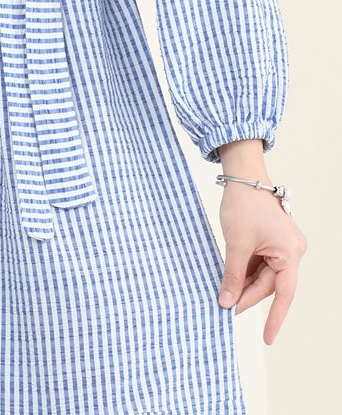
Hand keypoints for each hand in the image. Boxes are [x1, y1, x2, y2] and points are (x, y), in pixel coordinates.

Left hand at [217, 177, 307, 343]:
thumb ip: (233, 275)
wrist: (242, 176)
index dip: (274, 318)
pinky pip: (259, 264)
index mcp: (290, 252)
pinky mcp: (270, 241)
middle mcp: (290, 251)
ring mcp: (281, 246)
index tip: (267, 338)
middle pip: (270, 284)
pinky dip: (245, 272)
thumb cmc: (244, 204)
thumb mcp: (236, 243)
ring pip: (262, 275)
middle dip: (247, 295)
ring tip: (224, 295)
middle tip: (225, 308)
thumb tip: (227, 302)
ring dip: (244, 284)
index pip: (283, 293)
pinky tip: (230, 280)